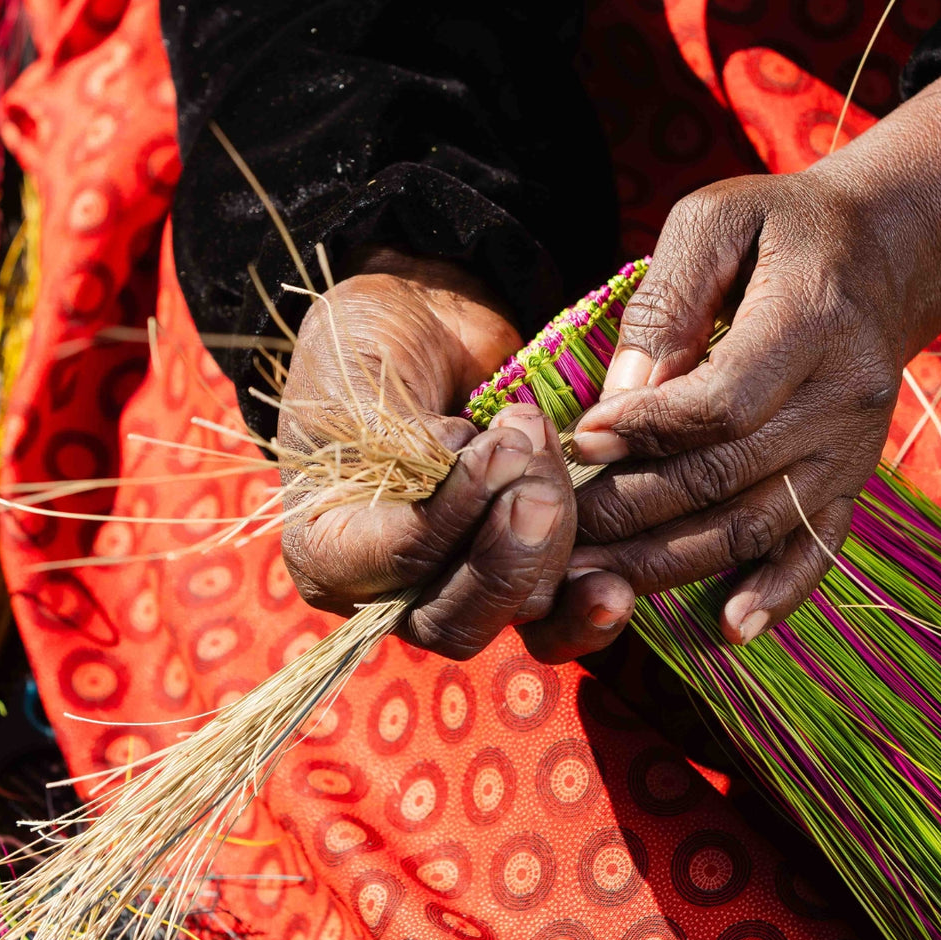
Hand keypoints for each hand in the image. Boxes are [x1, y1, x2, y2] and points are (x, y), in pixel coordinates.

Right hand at [280, 250, 635, 660]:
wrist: (425, 320)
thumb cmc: (376, 342)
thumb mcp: (366, 378)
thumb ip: (400, 444)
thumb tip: (457, 476)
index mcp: (327, 548)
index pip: (395, 565)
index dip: (448, 519)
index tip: (494, 451)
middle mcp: (388, 586)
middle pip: (458, 619)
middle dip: (511, 546)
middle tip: (533, 464)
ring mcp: (459, 581)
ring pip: (521, 606)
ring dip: (551, 523)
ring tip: (536, 433)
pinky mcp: (520, 567)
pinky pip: (557, 616)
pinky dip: (587, 602)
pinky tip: (613, 585)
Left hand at [569, 62, 940, 642]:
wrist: (880, 256)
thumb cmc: (779, 231)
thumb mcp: (717, 223)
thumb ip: (668, 303)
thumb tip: (619, 398)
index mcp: (811, 323)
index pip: (723, 401)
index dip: (647, 430)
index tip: (579, 439)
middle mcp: (841, 399)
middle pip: (727, 476)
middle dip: (633, 509)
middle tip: (557, 531)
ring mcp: (850, 450)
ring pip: (755, 525)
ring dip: (671, 564)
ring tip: (593, 584)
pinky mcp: (851, 481)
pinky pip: (817, 549)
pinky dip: (776, 594)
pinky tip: (728, 630)